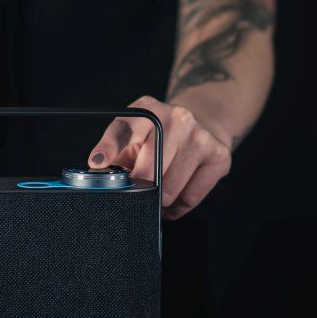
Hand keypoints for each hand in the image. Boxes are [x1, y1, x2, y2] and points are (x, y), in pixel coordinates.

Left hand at [87, 95, 232, 218]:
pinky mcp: (219, 155)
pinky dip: (179, 207)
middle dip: (140, 188)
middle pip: (148, 172)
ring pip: (170, 190)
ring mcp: (199, 136)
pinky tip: (177, 194)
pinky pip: (190, 198)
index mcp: (146, 110)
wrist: (203, 122)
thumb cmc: (160, 135)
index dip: (108, 148)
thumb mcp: (133, 134)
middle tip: (140, 189)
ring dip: (160, 201)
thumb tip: (97, 175)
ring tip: (159, 191)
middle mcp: (175, 119)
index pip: (123, 129)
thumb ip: (115, 153)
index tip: (97, 163)